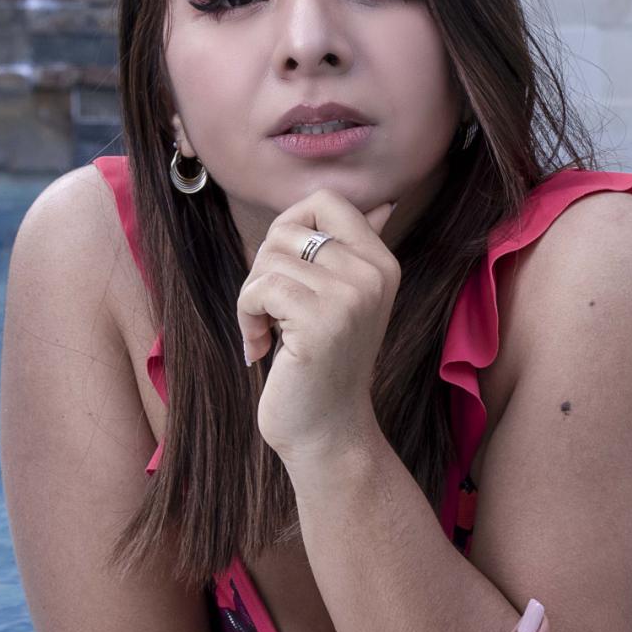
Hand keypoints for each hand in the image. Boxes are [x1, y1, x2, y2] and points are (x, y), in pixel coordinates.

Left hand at [238, 188, 399, 461]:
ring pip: (269, 258)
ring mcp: (351, 297)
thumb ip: (357, 251)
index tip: (287, 269)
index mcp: (382, 263)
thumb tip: (384, 203)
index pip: (326, 200)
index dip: (290, 225)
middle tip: (272, 309)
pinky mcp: (321, 321)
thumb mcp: (348, 299)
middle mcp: (373, 274)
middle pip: (288, 227)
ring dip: (252, 298)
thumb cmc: (325, 363)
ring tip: (268, 332)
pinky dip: (247, 317)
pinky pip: (259, 288)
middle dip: (264, 266)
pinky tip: (261, 347)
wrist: (327, 431)